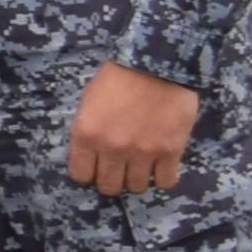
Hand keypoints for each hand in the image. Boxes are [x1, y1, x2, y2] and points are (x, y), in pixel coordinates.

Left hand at [69, 64, 204, 195]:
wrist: (157, 64)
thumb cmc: (119, 77)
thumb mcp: (89, 102)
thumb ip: (89, 131)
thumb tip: (91, 154)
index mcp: (86, 135)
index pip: (81, 175)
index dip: (89, 174)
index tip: (96, 168)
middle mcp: (112, 149)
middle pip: (109, 186)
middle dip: (113, 180)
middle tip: (119, 169)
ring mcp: (142, 153)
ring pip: (137, 187)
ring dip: (138, 179)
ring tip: (141, 166)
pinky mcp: (170, 152)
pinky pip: (166, 181)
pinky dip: (163, 178)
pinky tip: (161, 167)